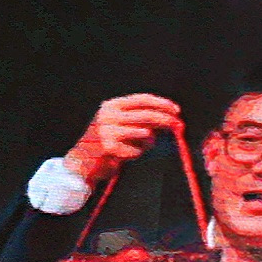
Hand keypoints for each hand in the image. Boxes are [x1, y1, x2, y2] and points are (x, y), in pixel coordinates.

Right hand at [64, 93, 186, 192]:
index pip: (142, 99)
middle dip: (166, 120)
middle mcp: (108, 115)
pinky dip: (137, 154)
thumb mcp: (123, 126)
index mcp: (112, 106)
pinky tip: (125, 155)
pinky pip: (136, 151)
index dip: (161, 104)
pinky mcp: (109, 147)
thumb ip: (141, 120)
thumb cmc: (108, 144)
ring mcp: (107, 130)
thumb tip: (169, 119)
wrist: (82, 162)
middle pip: (145, 115)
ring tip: (139, 147)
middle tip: (179, 126)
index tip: (176, 111)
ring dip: (148, 142)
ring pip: (144, 133)